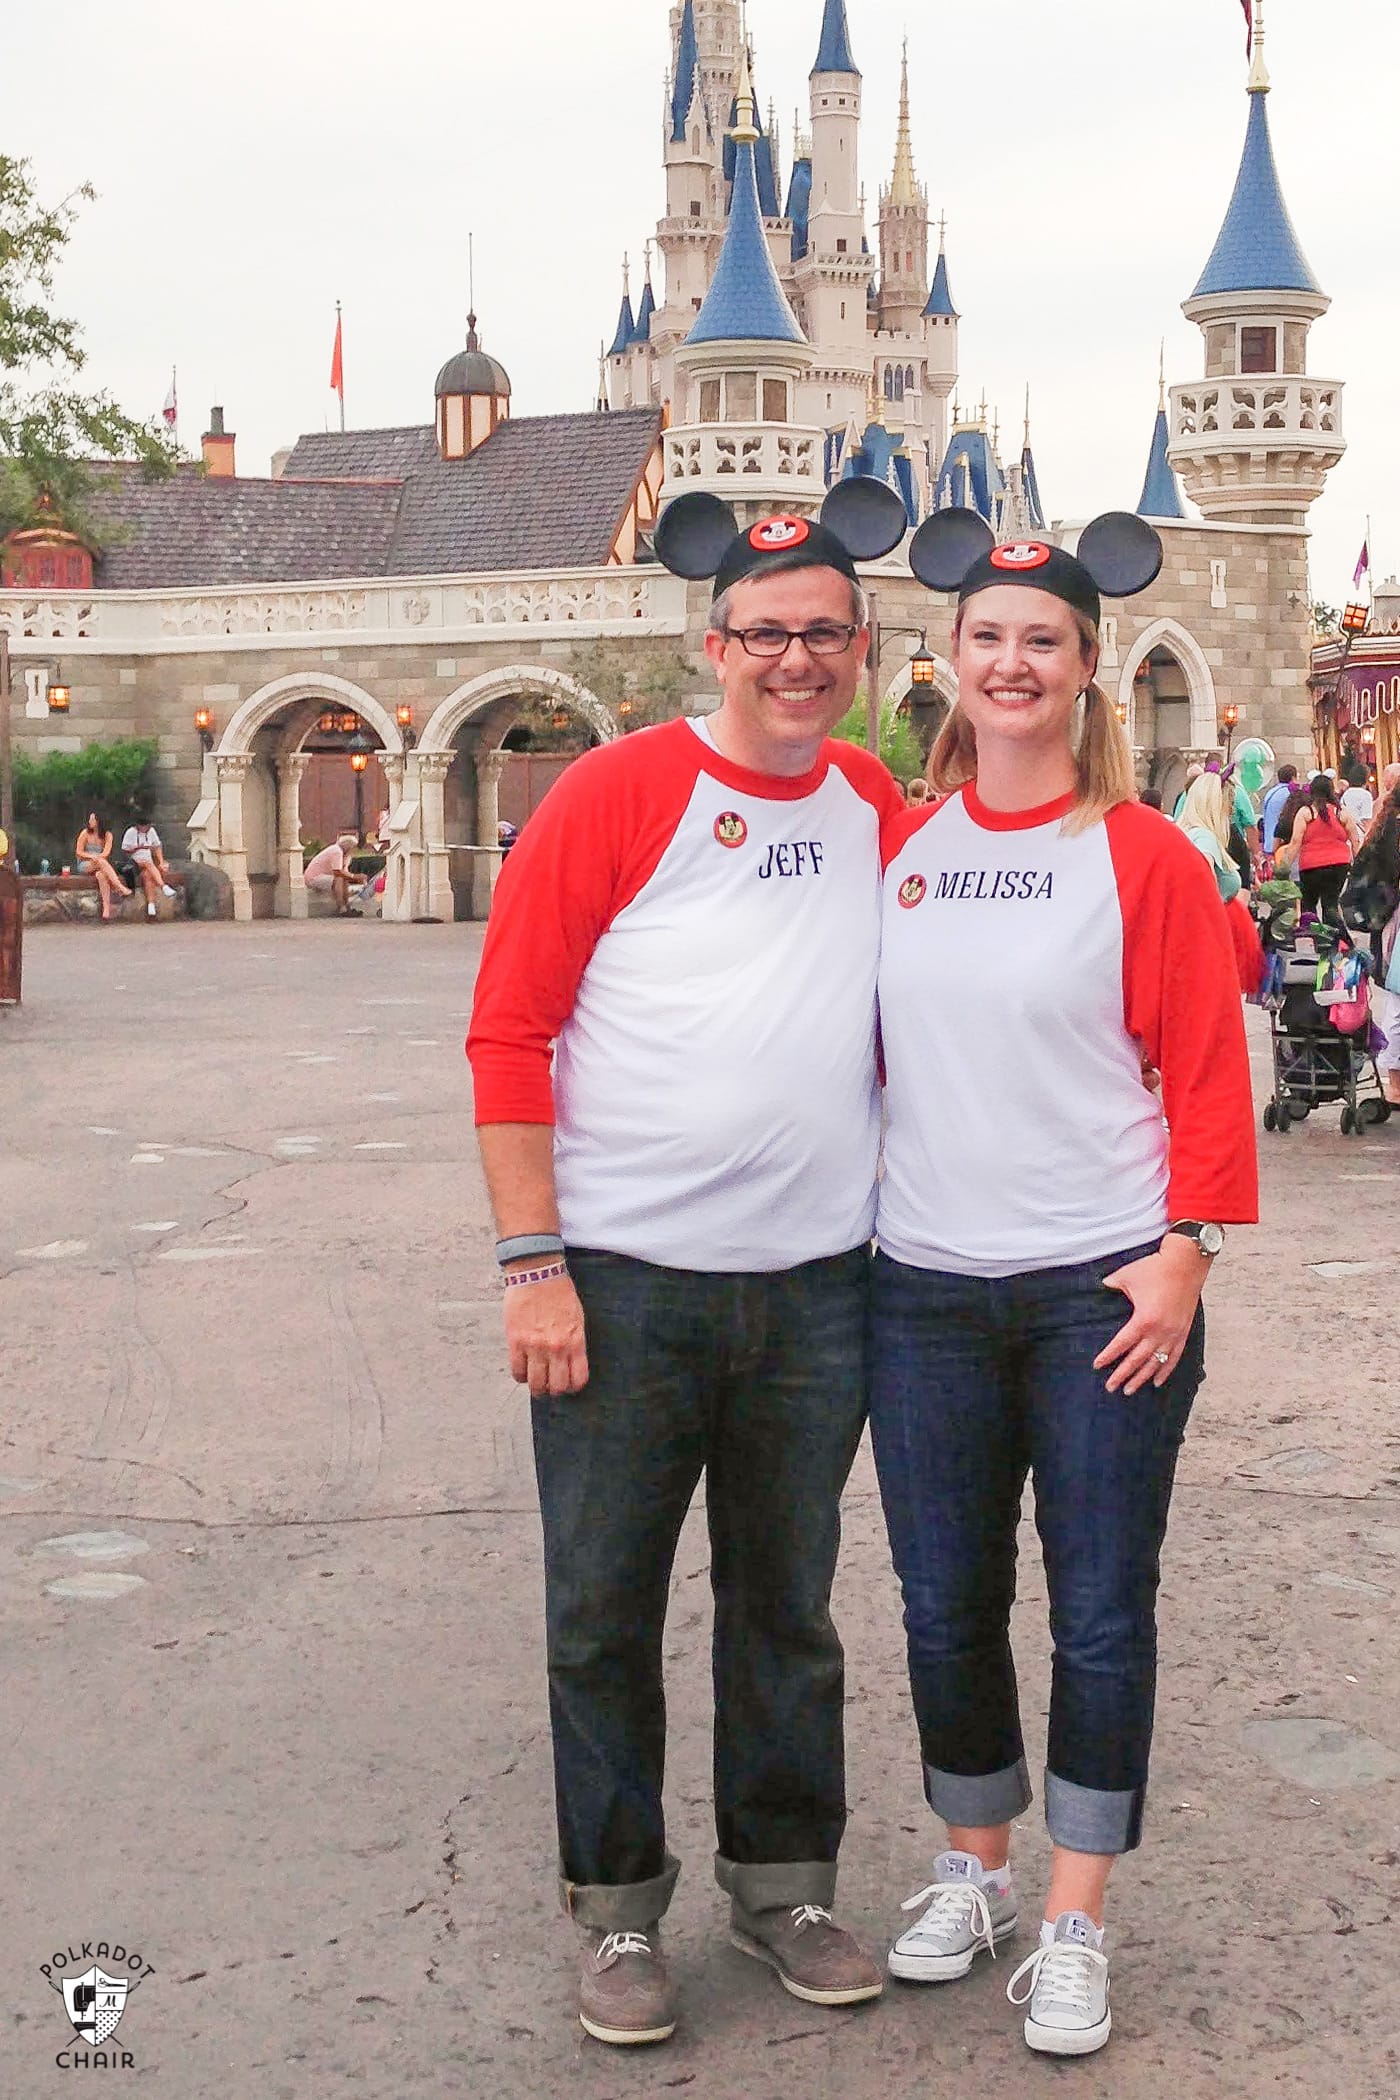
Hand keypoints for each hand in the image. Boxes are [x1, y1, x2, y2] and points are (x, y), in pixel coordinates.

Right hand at [504, 1272, 588, 1396]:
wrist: (537, 1273)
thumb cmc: (559, 1292)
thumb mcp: (577, 1317)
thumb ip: (574, 1341)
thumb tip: (569, 1360)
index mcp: (575, 1341)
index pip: (578, 1379)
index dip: (573, 1386)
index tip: (568, 1384)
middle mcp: (556, 1347)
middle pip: (557, 1386)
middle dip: (554, 1390)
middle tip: (550, 1385)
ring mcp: (535, 1346)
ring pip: (536, 1384)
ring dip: (536, 1387)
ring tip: (536, 1382)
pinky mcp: (516, 1341)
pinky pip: (517, 1371)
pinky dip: (520, 1376)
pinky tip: (523, 1370)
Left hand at [1094, 1238, 1206, 1394]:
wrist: (1186, 1264)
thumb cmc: (1155, 1268)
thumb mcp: (1126, 1276)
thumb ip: (1110, 1285)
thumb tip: (1100, 1287)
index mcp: (1144, 1319)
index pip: (1122, 1344)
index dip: (1108, 1356)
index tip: (1097, 1366)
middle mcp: (1160, 1331)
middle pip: (1137, 1359)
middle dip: (1122, 1375)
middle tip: (1111, 1387)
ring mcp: (1173, 1334)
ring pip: (1155, 1363)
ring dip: (1142, 1378)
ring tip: (1129, 1390)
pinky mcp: (1183, 1332)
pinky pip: (1174, 1357)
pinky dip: (1165, 1371)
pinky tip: (1157, 1382)